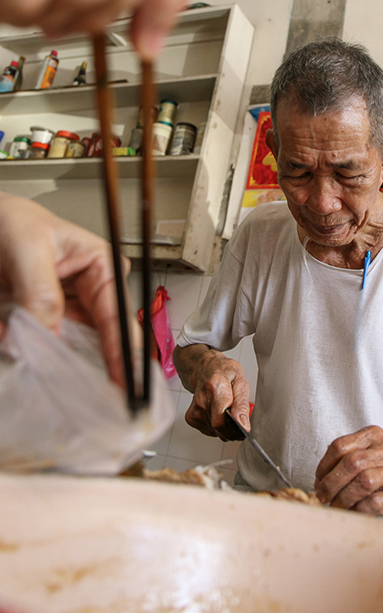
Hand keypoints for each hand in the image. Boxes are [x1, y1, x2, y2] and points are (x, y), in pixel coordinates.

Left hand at [0, 193, 127, 385]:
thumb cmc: (11, 221)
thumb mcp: (28, 248)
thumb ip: (41, 291)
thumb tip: (49, 334)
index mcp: (103, 268)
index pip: (118, 316)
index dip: (127, 352)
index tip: (130, 381)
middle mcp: (91, 293)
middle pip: (102, 340)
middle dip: (98, 368)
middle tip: (108, 402)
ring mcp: (66, 311)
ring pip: (72, 350)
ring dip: (63, 367)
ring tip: (67, 388)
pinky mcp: (41, 324)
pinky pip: (44, 350)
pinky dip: (37, 360)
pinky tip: (33, 366)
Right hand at [174, 344, 250, 439]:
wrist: (205, 368)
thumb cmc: (224, 373)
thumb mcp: (241, 382)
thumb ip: (242, 405)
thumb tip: (243, 425)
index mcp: (216, 387)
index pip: (220, 422)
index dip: (234, 430)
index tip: (243, 428)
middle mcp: (202, 399)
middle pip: (218, 429)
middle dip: (232, 428)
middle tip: (237, 416)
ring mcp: (194, 409)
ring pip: (215, 431)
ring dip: (224, 426)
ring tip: (225, 408)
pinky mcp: (191, 416)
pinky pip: (209, 430)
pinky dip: (215, 426)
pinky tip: (216, 412)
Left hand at [314, 425, 382, 514]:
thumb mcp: (372, 449)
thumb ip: (348, 456)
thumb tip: (320, 479)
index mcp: (373, 436)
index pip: (340, 446)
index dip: (324, 465)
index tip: (318, 478)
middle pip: (351, 463)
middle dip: (331, 482)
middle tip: (322, 495)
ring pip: (362, 482)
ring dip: (343, 498)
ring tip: (335, 505)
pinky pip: (374, 503)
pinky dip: (358, 510)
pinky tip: (352, 512)